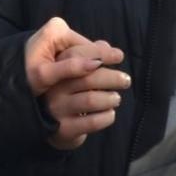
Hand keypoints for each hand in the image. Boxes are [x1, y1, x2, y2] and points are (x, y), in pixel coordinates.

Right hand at [24, 18, 128, 149]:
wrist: (49, 125)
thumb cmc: (66, 91)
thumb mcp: (71, 71)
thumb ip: (87, 56)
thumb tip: (105, 46)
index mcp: (55, 70)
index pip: (78, 55)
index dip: (102, 54)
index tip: (119, 56)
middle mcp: (54, 88)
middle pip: (88, 78)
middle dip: (112, 77)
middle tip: (125, 80)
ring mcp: (58, 109)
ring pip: (91, 100)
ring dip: (110, 98)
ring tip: (116, 98)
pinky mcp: (65, 129)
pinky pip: (92, 122)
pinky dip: (107, 116)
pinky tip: (110, 113)